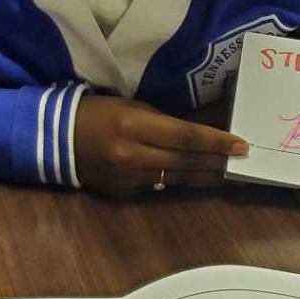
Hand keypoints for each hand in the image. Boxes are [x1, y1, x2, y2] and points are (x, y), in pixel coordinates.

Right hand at [73, 96, 248, 193]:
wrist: (57, 140)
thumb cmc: (96, 113)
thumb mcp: (130, 107)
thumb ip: (163, 121)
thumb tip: (198, 131)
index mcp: (134, 127)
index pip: (185, 137)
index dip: (215, 142)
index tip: (240, 145)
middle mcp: (134, 155)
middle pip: (186, 161)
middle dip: (217, 161)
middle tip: (242, 160)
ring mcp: (130, 177)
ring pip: (178, 178)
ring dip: (206, 175)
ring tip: (228, 172)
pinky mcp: (126, 191)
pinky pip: (161, 186)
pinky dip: (182, 180)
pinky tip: (199, 177)